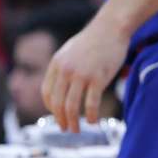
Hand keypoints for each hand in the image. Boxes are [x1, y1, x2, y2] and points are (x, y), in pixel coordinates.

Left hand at [41, 16, 129, 131]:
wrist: (111, 27)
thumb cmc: (94, 40)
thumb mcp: (70, 51)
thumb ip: (64, 67)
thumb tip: (61, 86)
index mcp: (57, 64)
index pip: (47, 93)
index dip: (51, 108)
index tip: (58, 115)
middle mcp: (66, 71)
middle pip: (57, 103)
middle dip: (60, 120)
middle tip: (66, 128)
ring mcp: (81, 75)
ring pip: (72, 107)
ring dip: (73, 122)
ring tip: (76, 130)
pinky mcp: (98, 78)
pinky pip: (91, 104)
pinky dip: (92, 116)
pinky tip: (95, 121)